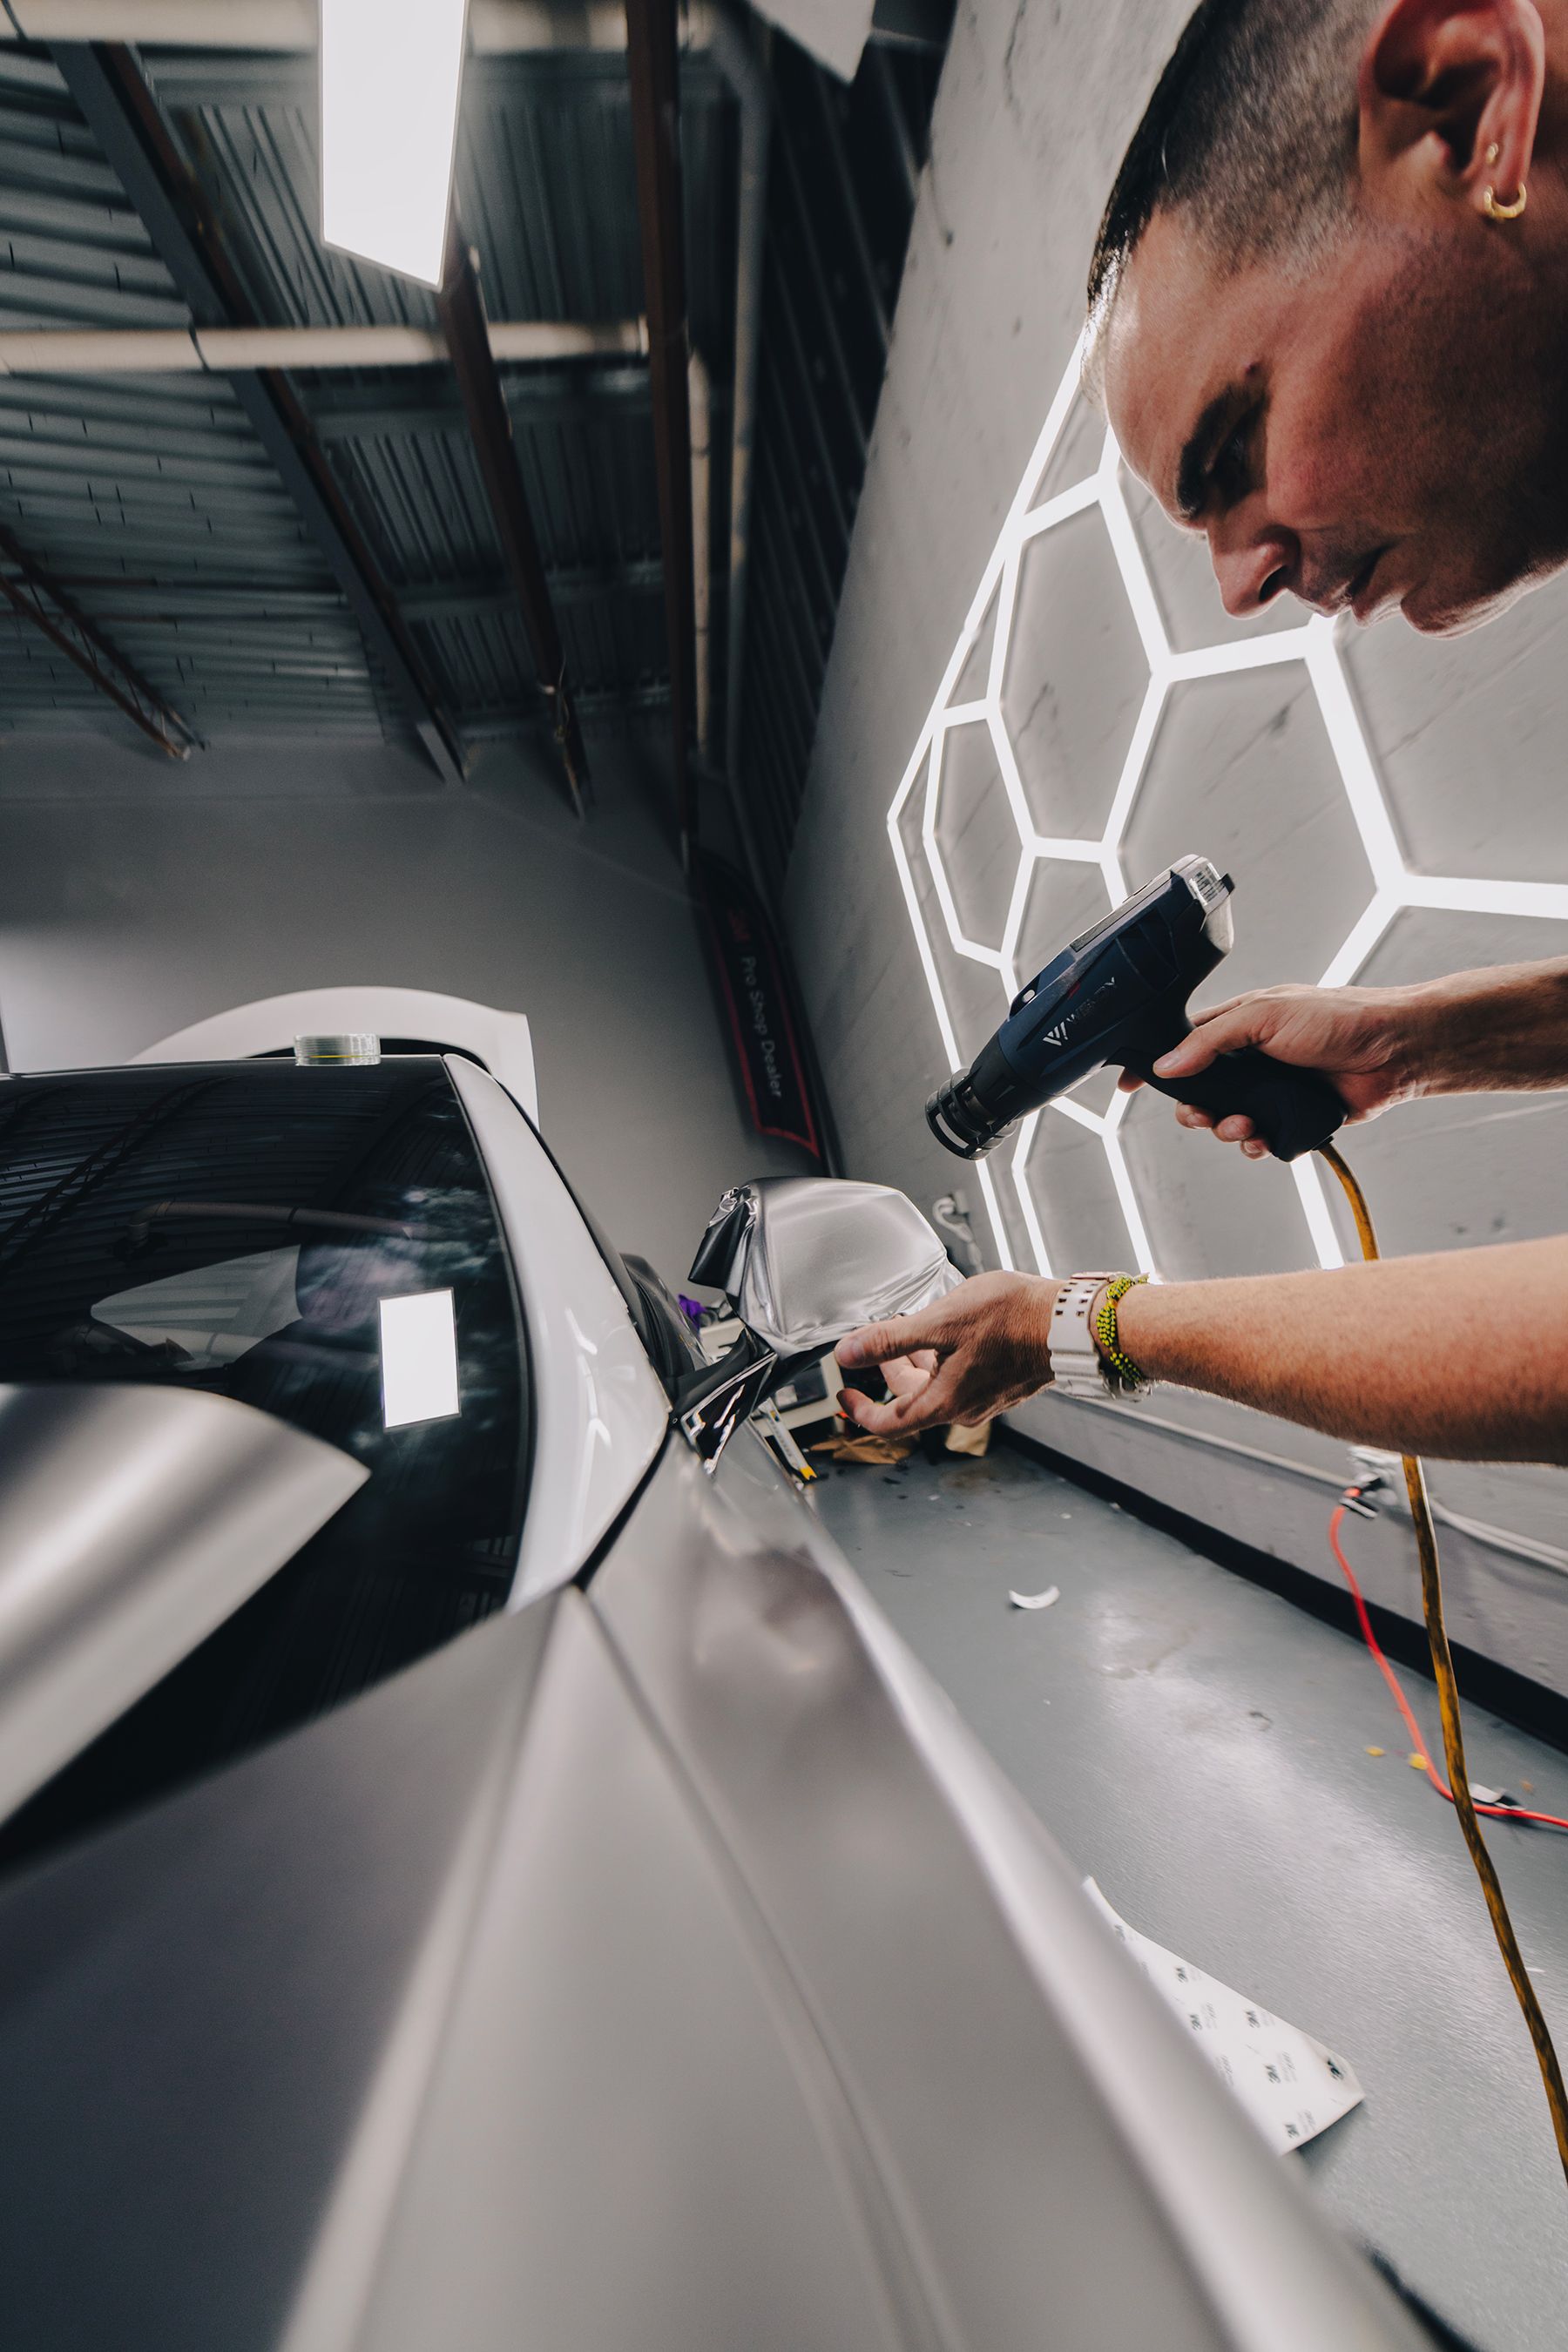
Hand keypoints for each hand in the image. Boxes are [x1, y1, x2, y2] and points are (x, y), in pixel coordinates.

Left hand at [836, 1271, 1060, 1435]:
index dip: (860, 1411)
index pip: (889, 1422)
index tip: (844, 1397)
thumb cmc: (1012, 1320)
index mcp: (945, 1403)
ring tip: (912, 1326)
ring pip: (938, 1385)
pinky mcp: (1003, 1383)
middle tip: (880, 1341)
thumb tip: (848, 1353)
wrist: (1069, 1322)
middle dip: (891, 1369)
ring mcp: (987, 1398)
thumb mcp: (939, 1322)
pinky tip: (950, 1330)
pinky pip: (962, 1377)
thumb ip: (890, 1340)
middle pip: (912, 1399)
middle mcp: (966, 1409)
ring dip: (919, 1360)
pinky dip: (945, 1358)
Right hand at [1117, 981, 1422, 1156]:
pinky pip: (1259, 1141)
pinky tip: (1261, 1139)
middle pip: (1199, 1092)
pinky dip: (1254, 1145)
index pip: (1183, 1045)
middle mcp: (1251, 1060)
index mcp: (1238, 1028)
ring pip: (1226, 1120)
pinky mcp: (1292, 1119)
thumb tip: (1166, 1066)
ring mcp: (1271, 1091)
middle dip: (1193, 1109)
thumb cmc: (1338, 1018)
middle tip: (1200, 1114)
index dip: (1155, 1064)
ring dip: (1225, 1128)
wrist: (1395, 1050)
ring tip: (1241, 1125)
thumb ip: (1211, 1042)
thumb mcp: (1264, 1016)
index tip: (1127, 1083)